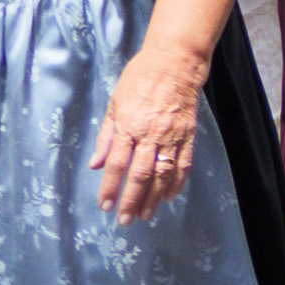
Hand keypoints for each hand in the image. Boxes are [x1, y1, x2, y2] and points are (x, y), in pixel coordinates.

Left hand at [93, 44, 208, 223]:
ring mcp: (172, 137)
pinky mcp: (188, 136)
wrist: (175, 64)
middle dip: (131, 200)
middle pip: (140, 175)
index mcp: (129, 126)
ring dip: (153, 197)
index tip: (105, 206)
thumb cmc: (139, 79)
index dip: (110, 188)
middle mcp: (150, 135)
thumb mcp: (114, 103)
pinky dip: (177, 183)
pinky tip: (169, 197)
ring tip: (146, 215)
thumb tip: (96, 164)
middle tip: (125, 221)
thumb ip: (106, 136)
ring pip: (162, 174)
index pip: (117, 164)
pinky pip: (183, 164)